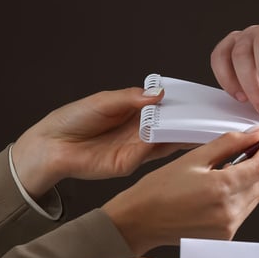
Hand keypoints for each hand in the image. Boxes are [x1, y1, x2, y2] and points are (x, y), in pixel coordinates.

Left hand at [12, 87, 186, 196]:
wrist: (50, 145)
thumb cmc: (72, 120)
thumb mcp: (104, 101)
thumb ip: (132, 98)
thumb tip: (158, 93)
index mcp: (133, 113)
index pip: (163, 109)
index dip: (179, 106)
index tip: (197, 101)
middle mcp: (138, 132)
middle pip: (169, 127)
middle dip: (188, 121)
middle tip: (208, 115)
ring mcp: (136, 149)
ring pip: (166, 141)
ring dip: (183, 134)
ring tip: (202, 126)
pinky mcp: (130, 163)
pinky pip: (152, 153)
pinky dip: (166, 144)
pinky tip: (177, 134)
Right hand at [102, 129, 258, 254]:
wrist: (140, 221)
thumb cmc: (159, 190)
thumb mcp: (194, 158)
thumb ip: (229, 144)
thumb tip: (254, 134)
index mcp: (221, 188)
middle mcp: (229, 211)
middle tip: (254, 147)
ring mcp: (228, 226)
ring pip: (255, 196)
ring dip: (251, 180)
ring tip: (230, 169)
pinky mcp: (225, 236)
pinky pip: (244, 211)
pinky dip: (241, 196)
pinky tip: (222, 188)